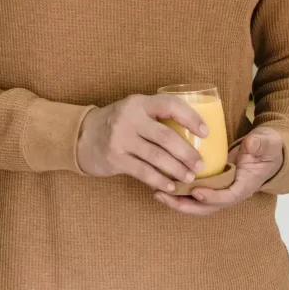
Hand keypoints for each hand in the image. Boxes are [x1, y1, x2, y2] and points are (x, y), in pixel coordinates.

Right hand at [77, 94, 207, 191]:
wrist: (82, 136)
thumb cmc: (117, 123)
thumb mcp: (134, 111)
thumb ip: (155, 116)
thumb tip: (192, 132)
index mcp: (139, 103)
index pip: (170, 105)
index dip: (191, 118)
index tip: (205, 132)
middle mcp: (129, 118)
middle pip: (166, 136)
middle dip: (187, 153)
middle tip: (200, 164)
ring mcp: (120, 139)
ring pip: (156, 156)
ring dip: (176, 169)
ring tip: (189, 177)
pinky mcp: (114, 158)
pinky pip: (143, 171)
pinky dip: (159, 180)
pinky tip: (170, 186)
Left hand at [154, 127, 284, 216]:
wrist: (267, 151)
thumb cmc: (267, 148)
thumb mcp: (266, 143)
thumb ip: (259, 144)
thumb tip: (251, 144)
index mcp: (244, 186)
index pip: (228, 197)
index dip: (212, 198)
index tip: (196, 192)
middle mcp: (230, 193)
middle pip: (207, 207)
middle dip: (185, 205)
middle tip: (164, 196)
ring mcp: (220, 190)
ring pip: (197, 203)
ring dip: (177, 201)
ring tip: (156, 192)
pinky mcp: (211, 184)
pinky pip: (193, 193)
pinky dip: (178, 192)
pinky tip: (161, 184)